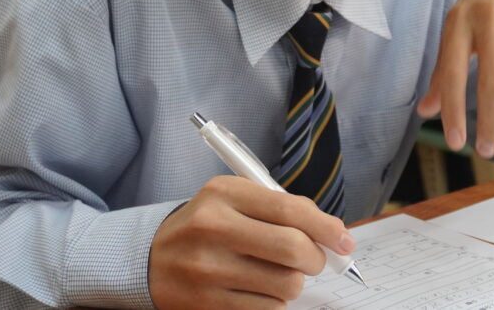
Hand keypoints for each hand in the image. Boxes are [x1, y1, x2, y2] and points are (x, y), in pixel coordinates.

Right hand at [148, 176, 353, 308]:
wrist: (149, 260)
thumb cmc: (205, 226)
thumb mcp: (232, 199)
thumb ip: (279, 207)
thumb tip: (330, 233)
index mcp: (223, 194)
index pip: (289, 210)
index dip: (326, 227)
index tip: (344, 240)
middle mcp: (213, 229)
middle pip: (293, 249)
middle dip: (316, 258)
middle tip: (314, 259)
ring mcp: (208, 270)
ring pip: (285, 285)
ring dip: (292, 282)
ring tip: (275, 273)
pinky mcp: (206, 305)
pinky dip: (273, 302)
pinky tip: (257, 289)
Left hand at [417, 0, 493, 157]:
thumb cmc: (480, 1)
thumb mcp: (455, 28)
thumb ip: (442, 70)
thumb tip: (426, 112)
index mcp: (458, 21)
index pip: (452, 75)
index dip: (454, 113)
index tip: (457, 144)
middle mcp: (489, 18)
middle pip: (493, 84)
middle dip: (491, 124)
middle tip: (489, 150)